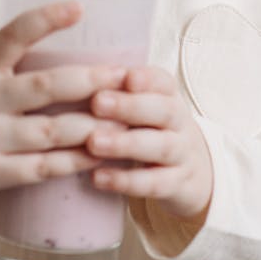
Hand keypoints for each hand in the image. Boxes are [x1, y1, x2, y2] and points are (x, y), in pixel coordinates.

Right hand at [0, 1, 126, 216]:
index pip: (12, 35)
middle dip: (91, 81)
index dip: (45, 19)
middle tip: (123, 76)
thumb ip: (13, 63)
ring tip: (125, 118)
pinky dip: (76, 161)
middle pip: (46, 86)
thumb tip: (72, 41)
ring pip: (52, 131)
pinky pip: (43, 167)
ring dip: (93, 125)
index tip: (78, 7)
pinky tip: (99, 153)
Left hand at [86, 65, 213, 221]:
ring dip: (125, 144)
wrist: (191, 172)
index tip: (126, 76)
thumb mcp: (143, 107)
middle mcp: (179, 122)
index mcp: (168, 96)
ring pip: (160, 146)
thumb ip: (115, 91)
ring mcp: (181, 154)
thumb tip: (68, 74)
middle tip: (97, 102)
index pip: (163, 81)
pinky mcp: (177, 185)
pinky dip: (126, 181)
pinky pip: (154, 184)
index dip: (146, 78)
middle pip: (163, 110)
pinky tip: (98, 177)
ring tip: (94, 142)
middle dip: (130, 106)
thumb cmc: (152, 129)